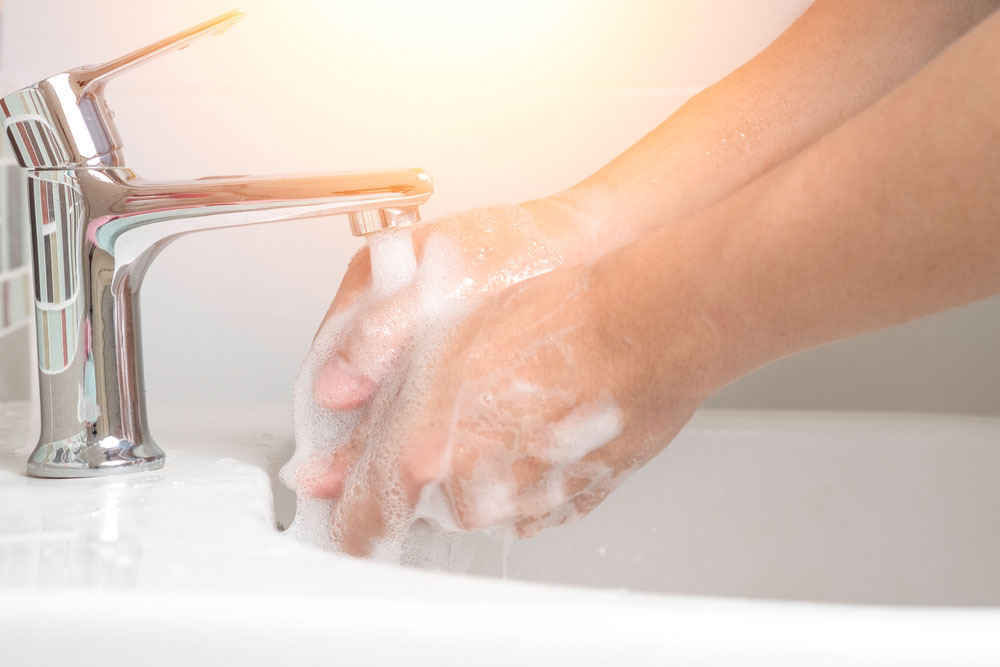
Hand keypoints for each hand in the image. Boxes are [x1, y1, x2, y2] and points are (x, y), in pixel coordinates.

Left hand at [285, 235, 719, 556]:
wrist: (649, 325)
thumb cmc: (554, 315)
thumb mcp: (436, 317)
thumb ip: (369, 362)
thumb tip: (332, 394)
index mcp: (425, 455)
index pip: (360, 521)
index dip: (342, 510)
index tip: (338, 499)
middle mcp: (473, 495)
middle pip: (417, 508)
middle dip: (414, 471)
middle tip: (440, 410)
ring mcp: (526, 503)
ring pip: (474, 503)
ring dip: (472, 468)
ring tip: (500, 401)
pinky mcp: (571, 499)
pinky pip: (524, 499)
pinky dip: (518, 469)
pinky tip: (535, 417)